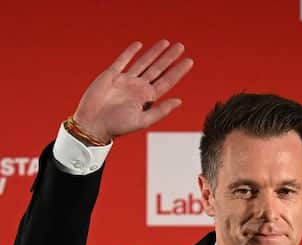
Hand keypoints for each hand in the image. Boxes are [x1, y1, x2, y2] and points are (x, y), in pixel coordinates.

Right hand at [72, 41, 193, 141]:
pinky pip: (122, 60)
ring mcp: (125, 80)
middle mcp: (139, 87)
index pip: (167, 81)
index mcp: (148, 98)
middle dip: (169, 58)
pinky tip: (139, 45)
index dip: (178, 71)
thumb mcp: (143, 120)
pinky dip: (130, 52)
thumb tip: (179, 101)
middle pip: (158, 69)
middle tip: (181, 46)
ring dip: (154, 52)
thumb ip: (161, 110)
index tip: (189, 61)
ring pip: (143, 62)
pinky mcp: (111, 75)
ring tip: (165, 42)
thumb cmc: (117, 126)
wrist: (93, 123)